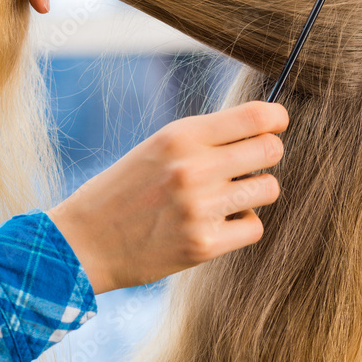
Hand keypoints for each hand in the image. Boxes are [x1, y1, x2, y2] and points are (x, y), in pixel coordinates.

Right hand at [46, 101, 288, 294]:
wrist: (84, 241)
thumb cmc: (127, 187)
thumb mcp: (161, 145)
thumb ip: (208, 137)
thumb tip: (264, 129)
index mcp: (182, 136)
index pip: (256, 116)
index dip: (276, 119)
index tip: (277, 124)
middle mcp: (194, 168)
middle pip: (271, 150)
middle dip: (268, 153)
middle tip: (250, 163)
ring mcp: (201, 209)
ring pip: (269, 189)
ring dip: (255, 191)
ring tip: (228, 195)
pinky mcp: (204, 245)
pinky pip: (254, 227)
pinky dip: (241, 225)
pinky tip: (216, 223)